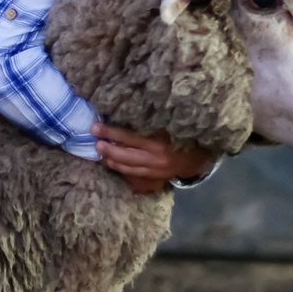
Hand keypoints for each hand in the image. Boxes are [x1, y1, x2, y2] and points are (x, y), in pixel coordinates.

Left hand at [93, 123, 216, 195]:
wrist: (198, 157)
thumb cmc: (180, 135)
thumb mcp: (167, 125)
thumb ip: (148, 122)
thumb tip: (124, 114)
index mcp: (158, 142)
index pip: (129, 137)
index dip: (111, 132)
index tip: (96, 127)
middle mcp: (155, 158)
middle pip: (125, 155)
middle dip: (107, 148)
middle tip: (94, 141)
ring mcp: (155, 170)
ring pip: (127, 167)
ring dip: (111, 160)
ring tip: (100, 153)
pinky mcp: (155, 177)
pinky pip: (134, 174)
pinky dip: (121, 169)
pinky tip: (111, 163)